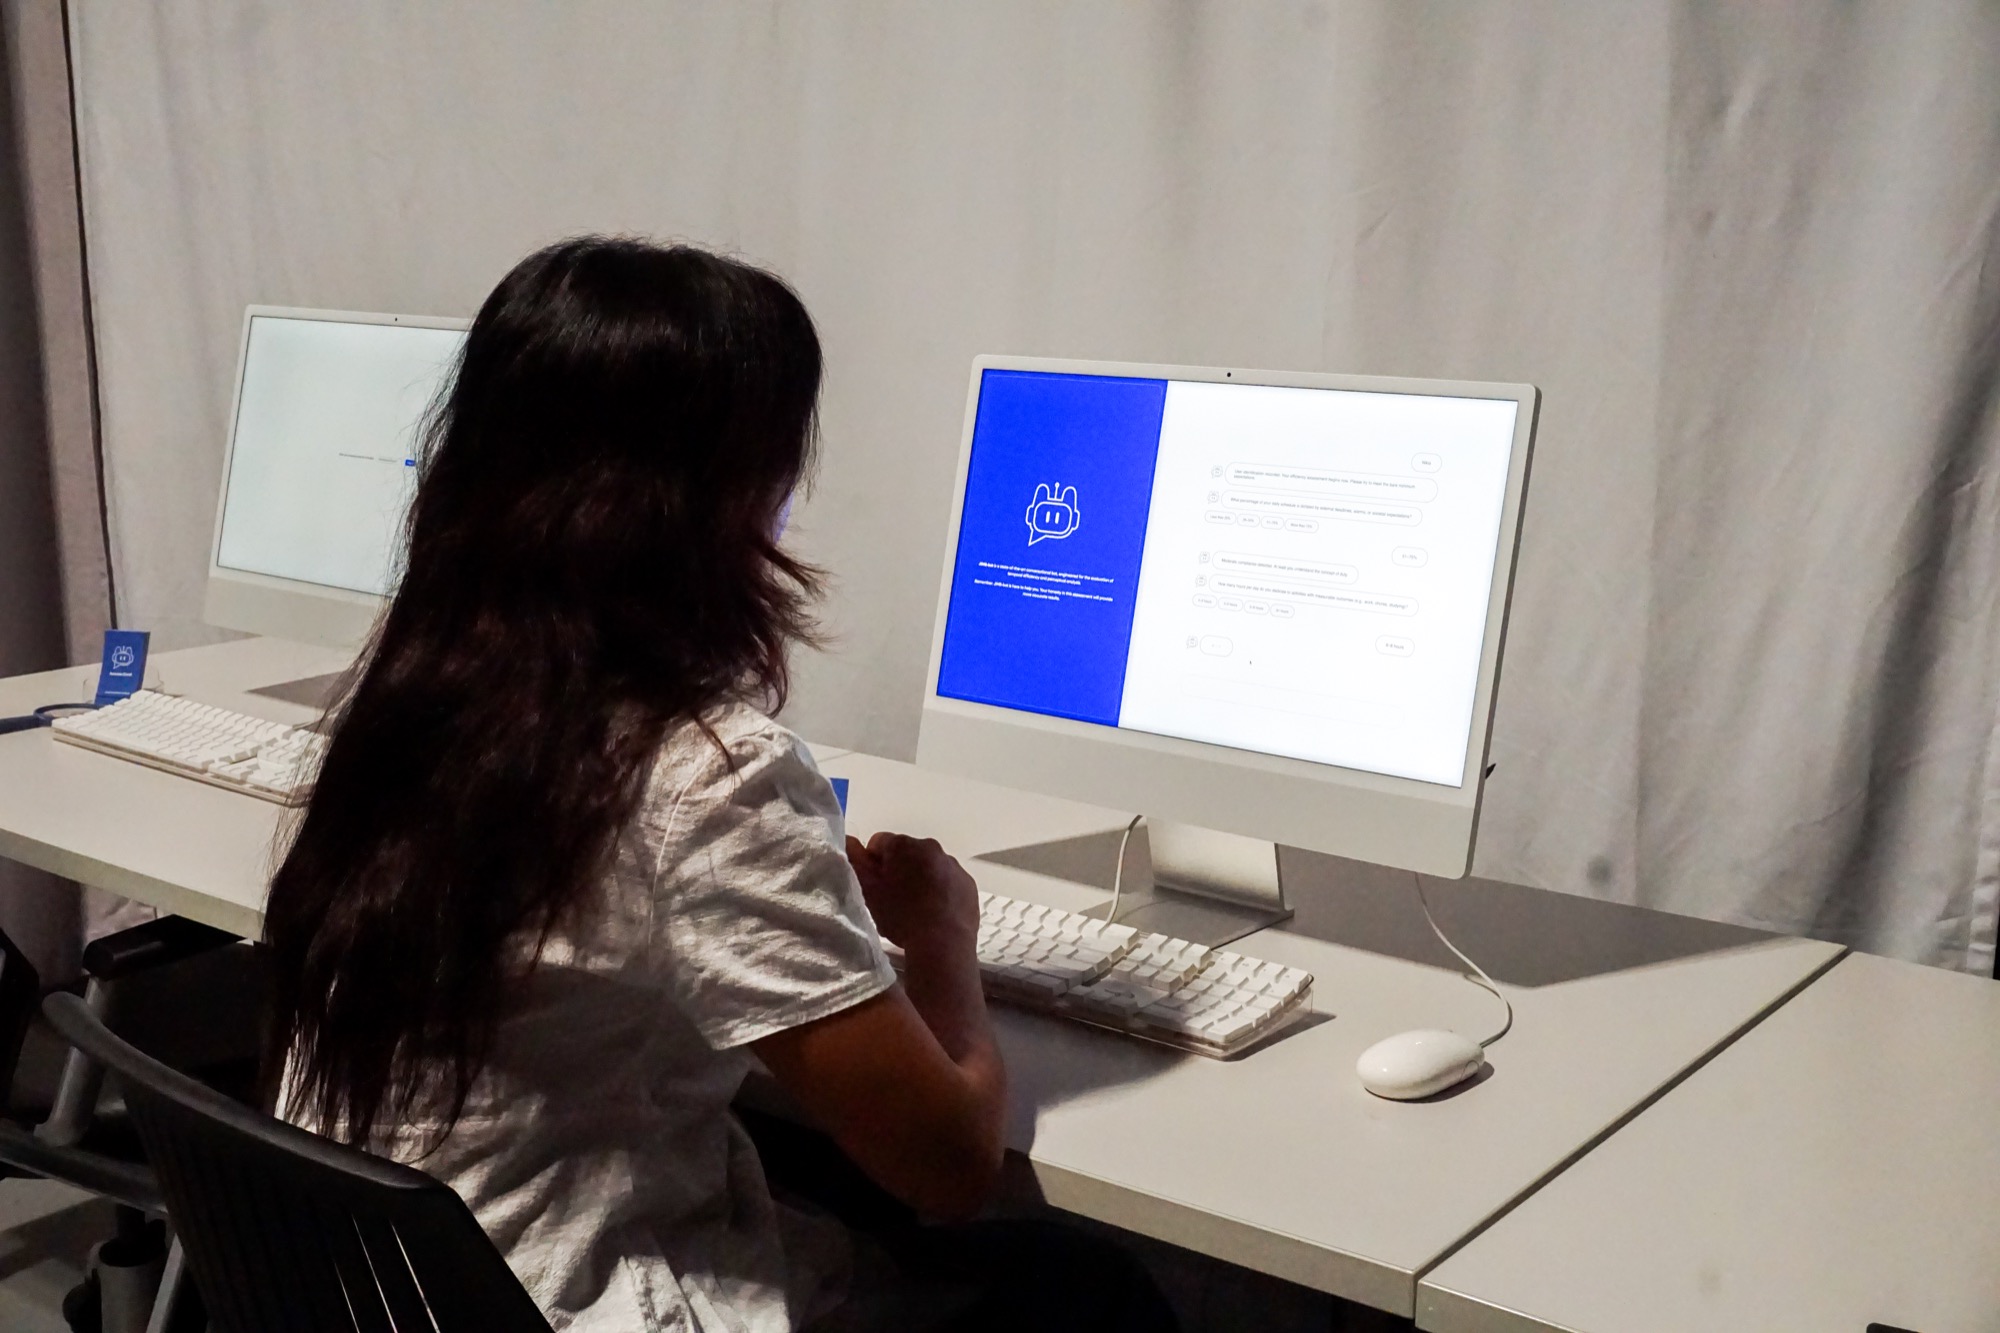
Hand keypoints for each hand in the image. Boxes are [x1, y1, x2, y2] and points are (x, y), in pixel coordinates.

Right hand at [846, 831, 978, 955]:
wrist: (943, 943)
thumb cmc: (901, 916)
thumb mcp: (869, 890)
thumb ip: (855, 861)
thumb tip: (849, 841)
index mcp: (904, 845)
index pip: (878, 843)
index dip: (872, 865)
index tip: (874, 886)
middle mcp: (931, 847)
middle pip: (906, 854)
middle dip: (897, 871)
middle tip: (893, 900)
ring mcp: (953, 865)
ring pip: (928, 868)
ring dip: (920, 880)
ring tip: (915, 910)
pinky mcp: (968, 884)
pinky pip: (948, 882)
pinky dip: (941, 892)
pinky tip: (935, 914)